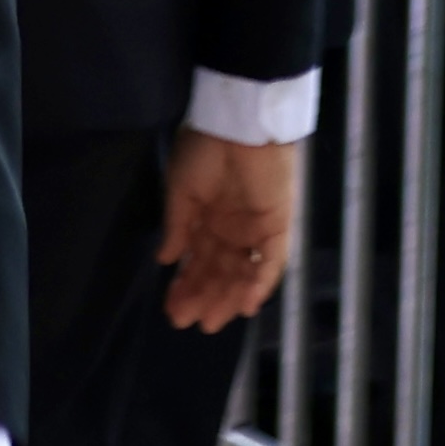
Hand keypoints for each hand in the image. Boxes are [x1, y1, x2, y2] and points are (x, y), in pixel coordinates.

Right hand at [161, 129, 302, 328]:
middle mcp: (232, 229)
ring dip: (228, 298)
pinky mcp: (278, 225)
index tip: (171, 308)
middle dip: (204, 298)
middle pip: (220, 272)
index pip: (197, 261)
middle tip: (187, 322)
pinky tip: (246, 306)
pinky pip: (272, 261)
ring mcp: (256, 229)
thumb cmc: (203, 150)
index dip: (185, 285)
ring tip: (211, 321)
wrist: (236, 122)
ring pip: (244, 273)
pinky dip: (260, 284)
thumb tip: (166, 260)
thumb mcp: (180, 190)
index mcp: (207, 218)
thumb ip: (177, 227)